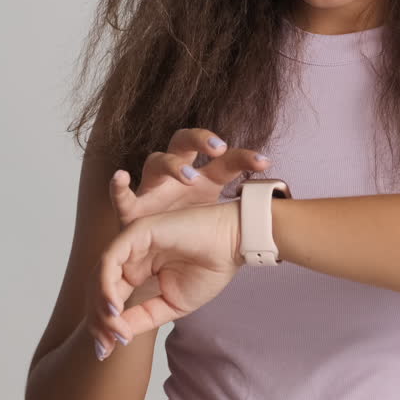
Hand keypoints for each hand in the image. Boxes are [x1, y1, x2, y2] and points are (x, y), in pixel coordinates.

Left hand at [87, 201, 242, 357]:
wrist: (233, 244)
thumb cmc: (210, 269)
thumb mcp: (171, 304)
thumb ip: (143, 317)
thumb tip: (118, 335)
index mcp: (137, 270)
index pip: (109, 298)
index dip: (103, 325)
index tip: (105, 353)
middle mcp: (130, 255)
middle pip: (98, 289)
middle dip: (97, 321)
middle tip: (103, 348)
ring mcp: (131, 242)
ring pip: (99, 276)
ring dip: (101, 307)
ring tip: (112, 331)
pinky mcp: (136, 231)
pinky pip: (110, 261)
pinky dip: (107, 286)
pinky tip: (114, 309)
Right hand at [109, 127, 269, 228]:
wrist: (161, 259)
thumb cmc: (192, 233)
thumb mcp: (222, 222)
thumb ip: (245, 218)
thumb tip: (281, 217)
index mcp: (204, 179)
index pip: (224, 159)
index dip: (243, 157)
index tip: (263, 161)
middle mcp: (177, 175)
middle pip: (185, 142)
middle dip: (201, 140)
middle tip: (219, 147)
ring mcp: (153, 189)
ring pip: (157, 162)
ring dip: (172, 165)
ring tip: (188, 175)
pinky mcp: (132, 209)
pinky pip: (122, 195)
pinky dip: (118, 186)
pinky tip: (120, 176)